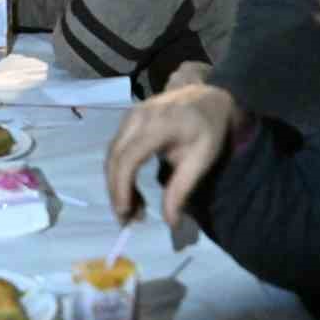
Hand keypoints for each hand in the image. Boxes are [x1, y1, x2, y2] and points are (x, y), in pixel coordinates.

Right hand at [104, 83, 240, 226]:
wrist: (207, 97)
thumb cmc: (208, 129)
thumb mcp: (202, 160)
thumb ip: (182, 189)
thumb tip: (170, 222)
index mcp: (159, 125)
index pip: (129, 157)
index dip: (122, 186)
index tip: (126, 213)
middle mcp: (137, 117)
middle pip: (114, 158)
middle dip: (116, 191)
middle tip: (128, 220)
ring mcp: (129, 115)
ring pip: (111, 155)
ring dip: (116, 185)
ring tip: (133, 210)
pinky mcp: (127, 119)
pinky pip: (116, 149)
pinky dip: (119, 173)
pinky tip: (132, 191)